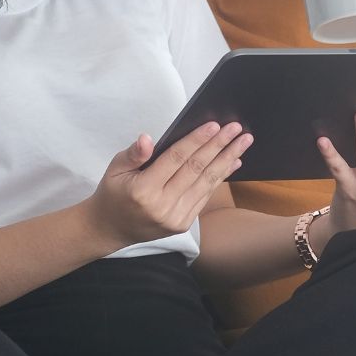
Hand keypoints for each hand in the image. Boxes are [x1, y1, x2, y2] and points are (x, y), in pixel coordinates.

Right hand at [85, 122, 252, 246]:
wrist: (111, 229)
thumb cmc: (114, 193)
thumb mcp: (114, 170)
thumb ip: (133, 154)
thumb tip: (148, 138)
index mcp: (143, 190)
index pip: (175, 159)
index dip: (196, 141)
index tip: (214, 125)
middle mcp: (162, 206)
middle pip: (196, 170)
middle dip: (219, 146)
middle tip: (236, 128)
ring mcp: (175, 218)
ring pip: (206, 183)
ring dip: (227, 160)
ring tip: (243, 142)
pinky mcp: (183, 224)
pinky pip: (205, 196)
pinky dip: (220, 178)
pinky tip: (233, 162)